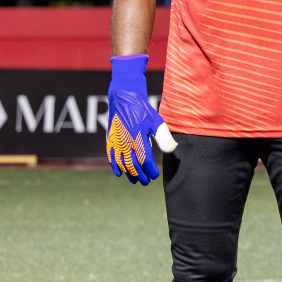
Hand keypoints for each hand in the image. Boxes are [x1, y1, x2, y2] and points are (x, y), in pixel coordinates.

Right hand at [106, 54, 174, 184]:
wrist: (124, 99)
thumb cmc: (143, 111)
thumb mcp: (157, 123)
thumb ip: (164, 138)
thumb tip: (172, 151)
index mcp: (138, 139)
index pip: (145, 161)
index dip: (150, 171)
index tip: (155, 176)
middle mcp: (125, 143)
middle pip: (132, 166)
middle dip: (140, 176)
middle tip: (147, 182)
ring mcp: (116, 142)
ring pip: (121, 164)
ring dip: (128, 174)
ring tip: (136, 181)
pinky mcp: (110, 140)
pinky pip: (111, 157)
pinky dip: (115, 167)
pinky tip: (120, 174)